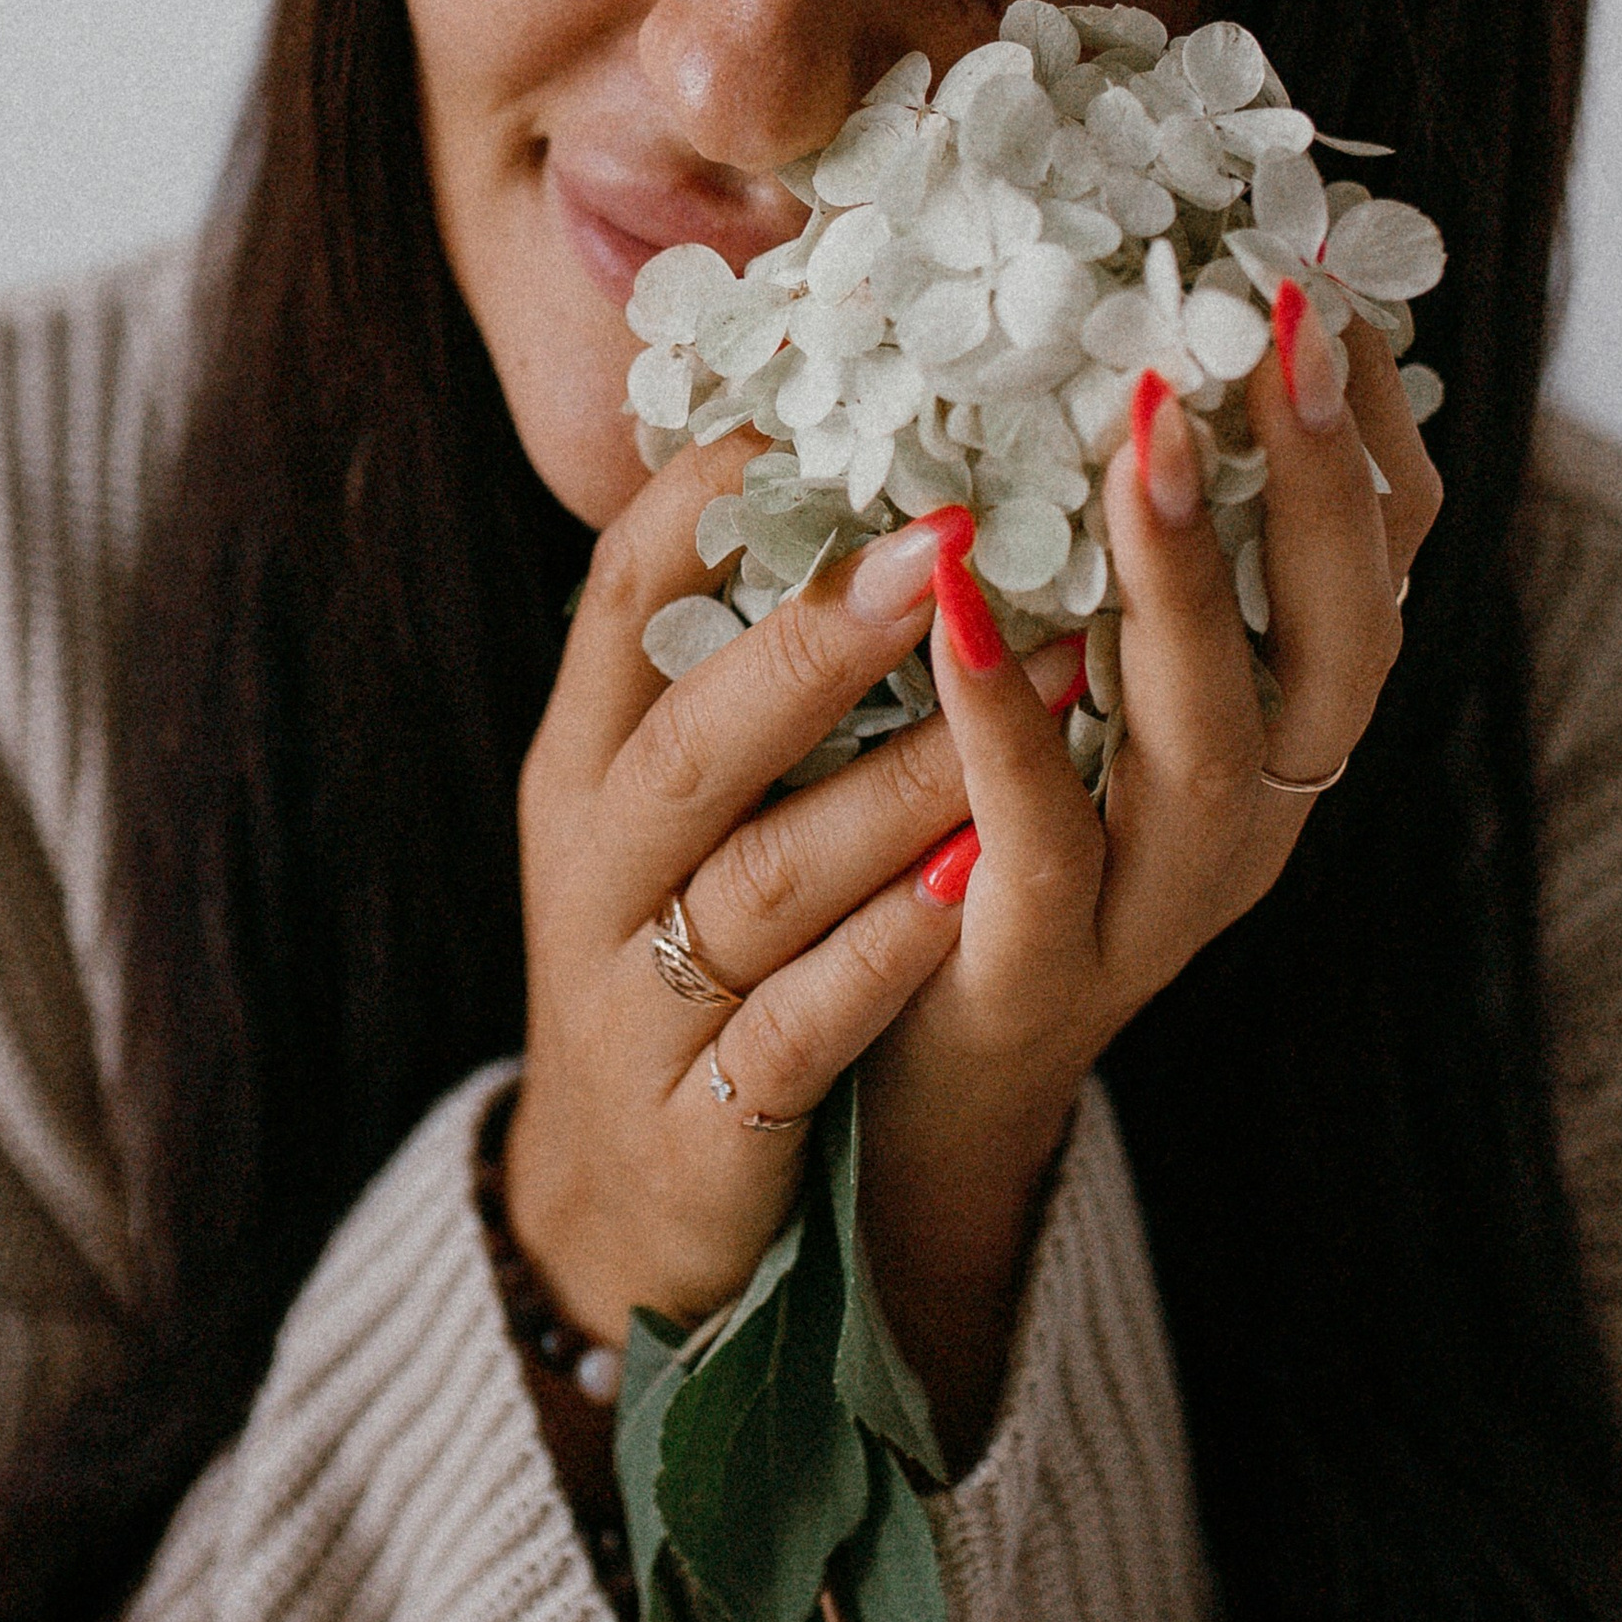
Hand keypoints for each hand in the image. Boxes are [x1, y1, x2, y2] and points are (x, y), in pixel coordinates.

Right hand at [504, 434, 1078, 1344]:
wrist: (620, 1212)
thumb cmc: (681, 951)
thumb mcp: (674, 801)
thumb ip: (748, 656)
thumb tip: (881, 464)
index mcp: (584, 761)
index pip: (620, 598)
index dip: (712, 503)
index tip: (827, 410)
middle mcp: (596, 869)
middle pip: (695, 738)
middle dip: (818, 636)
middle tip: (952, 536)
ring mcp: (637, 1003)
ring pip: (763, 880)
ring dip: (898, 788)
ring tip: (1036, 699)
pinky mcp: (702, 1126)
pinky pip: (796, 1032)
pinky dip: (881, 962)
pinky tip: (976, 894)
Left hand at [858, 297, 1441, 1458]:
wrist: (898, 1083)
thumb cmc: (975, 822)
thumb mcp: (1073, 663)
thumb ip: (1098, 527)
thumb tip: (1083, 308)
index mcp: (1286, 726)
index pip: (1386, 561)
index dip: (1370, 423)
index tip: (1319, 276)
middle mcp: (1262, 815)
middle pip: (1346, 638)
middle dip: (1322, 473)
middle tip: (1280, 317)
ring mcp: (1164, 906)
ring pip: (1215, 743)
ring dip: (1191, 581)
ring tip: (1147, 437)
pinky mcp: (1044, 972)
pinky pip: (1046, 842)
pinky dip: (1006, 719)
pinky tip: (955, 601)